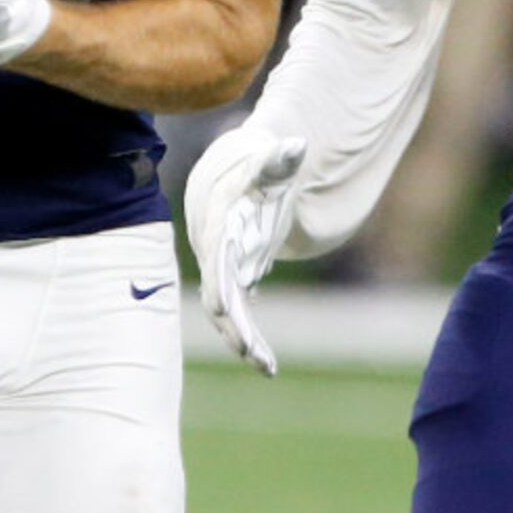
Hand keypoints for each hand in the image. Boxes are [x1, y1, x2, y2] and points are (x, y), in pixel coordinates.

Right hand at [183, 125, 307, 376]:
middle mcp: (215, 249)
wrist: (237, 174)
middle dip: (232, 322)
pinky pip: (238, 312)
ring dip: (243, 338)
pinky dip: (249, 335)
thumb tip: (296, 145)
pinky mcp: (233, 280)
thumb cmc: (257, 168)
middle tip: (251, 353)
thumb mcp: (271, 162)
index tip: (223, 308)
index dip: (218, 280)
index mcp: (220, 222)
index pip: (217, 255)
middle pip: (218, 290)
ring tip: (267, 367)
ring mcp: (223, 267)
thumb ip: (280, 159)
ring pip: (227, 309)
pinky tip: (266, 362)